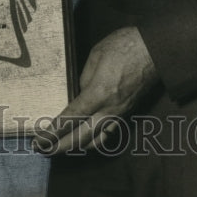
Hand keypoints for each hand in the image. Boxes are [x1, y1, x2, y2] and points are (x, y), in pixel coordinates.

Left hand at [32, 27, 158, 154]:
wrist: (156, 49)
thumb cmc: (125, 46)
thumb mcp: (96, 55)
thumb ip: (84, 78)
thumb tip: (79, 93)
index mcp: (99, 92)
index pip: (71, 118)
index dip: (54, 132)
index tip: (40, 141)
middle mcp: (109, 108)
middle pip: (81, 137)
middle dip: (60, 147)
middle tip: (43, 150)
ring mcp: (119, 113)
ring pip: (97, 141)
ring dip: (77, 148)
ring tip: (61, 148)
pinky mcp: (127, 112)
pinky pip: (108, 134)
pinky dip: (94, 141)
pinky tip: (85, 140)